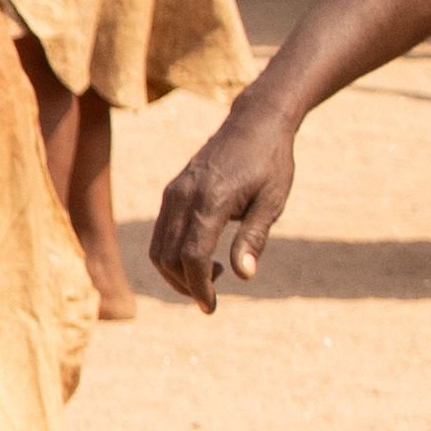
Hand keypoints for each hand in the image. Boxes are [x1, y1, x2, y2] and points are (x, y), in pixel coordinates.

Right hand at [148, 107, 299, 310]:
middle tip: (213, 296)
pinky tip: (200, 256)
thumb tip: (243, 276)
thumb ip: (254, 238)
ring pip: (158, 247)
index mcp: (212, 199)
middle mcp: (184, 195)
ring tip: (209, 277)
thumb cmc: (270, 163)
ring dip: (175, 273)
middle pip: (168, 256)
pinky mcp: (172, 191)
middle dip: (185, 285)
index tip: (211, 307)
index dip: (199, 287)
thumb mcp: (272, 202)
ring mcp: (174, 192)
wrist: (254, 123)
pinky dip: (172, 255)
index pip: (193, 255)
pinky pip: (160, 233)